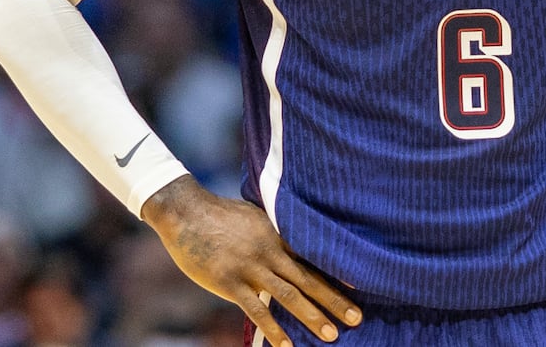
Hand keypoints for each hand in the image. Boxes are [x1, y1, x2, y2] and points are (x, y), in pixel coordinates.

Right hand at [142, 176, 361, 345]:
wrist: (185, 212)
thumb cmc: (219, 214)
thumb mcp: (254, 217)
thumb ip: (272, 232)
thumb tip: (288, 243)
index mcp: (277, 234)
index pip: (313, 256)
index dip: (337, 272)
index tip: (359, 287)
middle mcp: (270, 251)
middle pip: (308, 279)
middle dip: (334, 300)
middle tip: (357, 318)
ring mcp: (251, 268)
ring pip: (289, 296)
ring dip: (312, 316)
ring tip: (332, 334)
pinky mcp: (230, 282)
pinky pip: (257, 310)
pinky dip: (274, 329)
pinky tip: (288, 345)